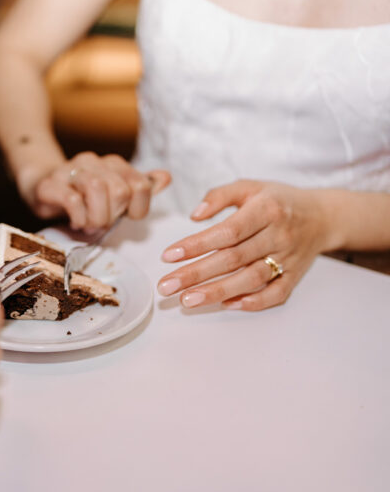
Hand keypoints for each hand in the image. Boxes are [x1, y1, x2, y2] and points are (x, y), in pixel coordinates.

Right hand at [24, 152, 170, 230]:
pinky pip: (72, 200)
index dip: (137, 209)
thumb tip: (166, 177)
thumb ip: (139, 187)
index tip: (124, 217)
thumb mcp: (112, 192)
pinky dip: (79, 217)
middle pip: (120, 190)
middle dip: (113, 215)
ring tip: (89, 225)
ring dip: (96, 217)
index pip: (141, 185)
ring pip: (96, 189)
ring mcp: (70, 171)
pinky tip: (76, 222)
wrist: (40, 183)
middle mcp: (94, 162)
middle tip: (101, 223)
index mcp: (113, 164)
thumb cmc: (80, 194)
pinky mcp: (51, 184)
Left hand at [157, 180, 333, 310]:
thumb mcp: (250, 187)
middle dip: (196, 274)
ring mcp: (288, 258)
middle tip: (167, 287)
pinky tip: (227, 305)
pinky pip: (276, 294)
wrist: (324, 215)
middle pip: (233, 259)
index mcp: (266, 210)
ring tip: (187, 300)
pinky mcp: (295, 275)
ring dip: (217, 292)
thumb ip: (219, 195)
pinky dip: (253, 302)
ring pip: (251, 279)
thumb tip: (194, 215)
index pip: (227, 232)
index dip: (196, 245)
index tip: (168, 256)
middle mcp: (278, 235)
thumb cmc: (278, 200)